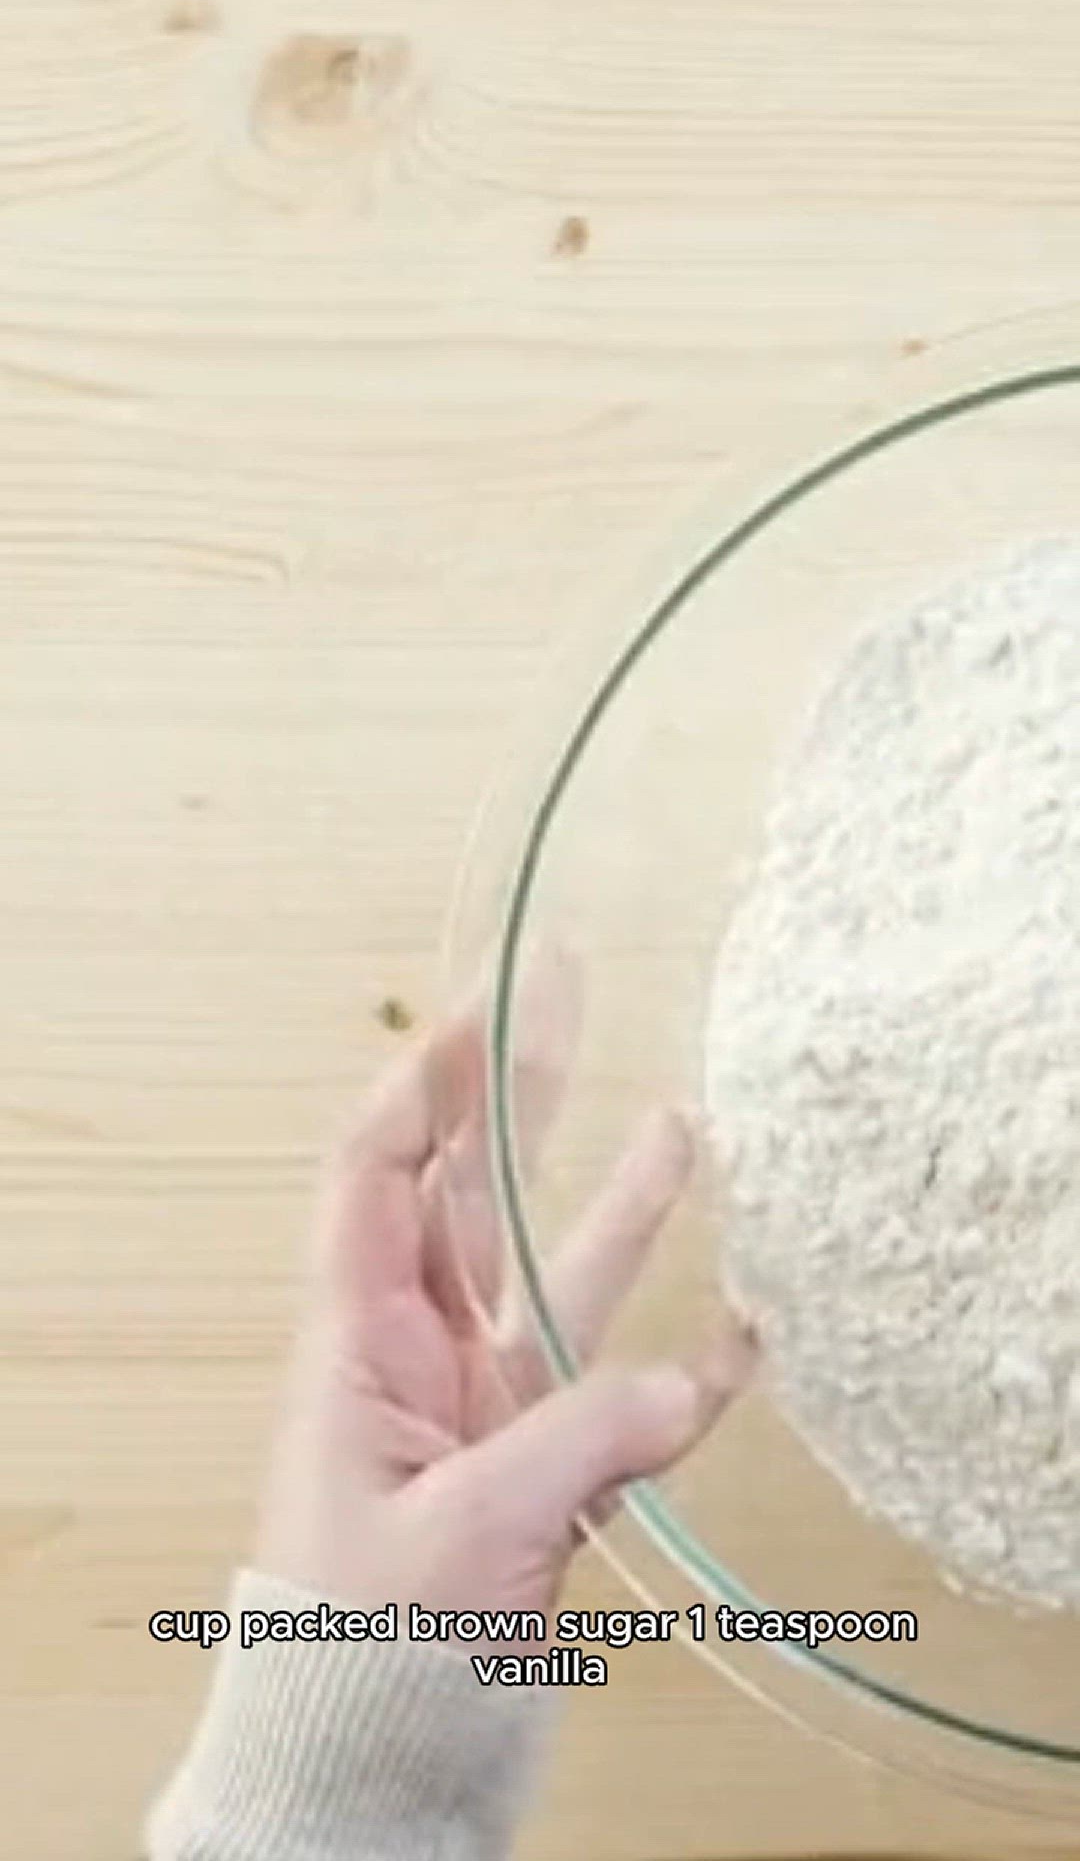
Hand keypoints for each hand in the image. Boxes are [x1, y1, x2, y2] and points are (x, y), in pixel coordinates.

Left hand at [256, 953, 755, 1633]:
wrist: (371, 1764)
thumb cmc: (361, 1644)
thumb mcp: (457, 1530)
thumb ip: (574, 1441)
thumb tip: (686, 1378)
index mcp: (363, 1341)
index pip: (377, 1174)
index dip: (422, 1084)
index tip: (479, 1004)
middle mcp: (424, 1352)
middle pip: (470, 1195)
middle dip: (515, 1092)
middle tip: (561, 990)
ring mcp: (489, 1406)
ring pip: (556, 1277)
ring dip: (615, 1205)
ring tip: (678, 1125)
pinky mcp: (544, 1468)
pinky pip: (622, 1399)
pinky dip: (679, 1370)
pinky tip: (739, 1332)